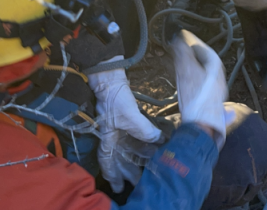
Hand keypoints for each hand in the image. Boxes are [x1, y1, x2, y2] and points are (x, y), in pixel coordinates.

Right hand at [89, 56, 162, 192]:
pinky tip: (153, 147)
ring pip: (127, 150)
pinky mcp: (125, 121)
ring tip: (148, 169)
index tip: (118, 187)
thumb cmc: (115, 98)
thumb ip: (144, 130)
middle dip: (126, 172)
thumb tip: (159, 140)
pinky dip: (142, 144)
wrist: (111, 79)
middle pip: (118, 159)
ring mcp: (118, 129)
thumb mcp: (130, 116)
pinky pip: (134, 137)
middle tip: (138, 183)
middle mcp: (111, 137)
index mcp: (107, 139)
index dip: (112, 175)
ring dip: (137, 159)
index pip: (107, 162)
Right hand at [169, 29, 227, 147]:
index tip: (183, 38)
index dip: (194, 43)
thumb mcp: (187, 72)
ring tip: (178, 64)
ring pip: (202, 74)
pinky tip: (183, 82)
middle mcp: (218, 81)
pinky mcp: (208, 104)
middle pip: (205, 63)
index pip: (206, 51)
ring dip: (191, 67)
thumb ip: (183, 54)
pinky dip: (191, 78)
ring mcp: (214, 94)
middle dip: (192, 55)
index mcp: (216, 71)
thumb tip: (177, 39)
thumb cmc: (195, 99)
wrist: (200, 127)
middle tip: (179, 50)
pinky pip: (200, 85)